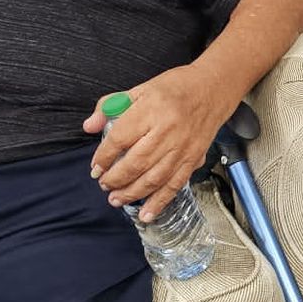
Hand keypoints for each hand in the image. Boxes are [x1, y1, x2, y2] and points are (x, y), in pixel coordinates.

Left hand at [84, 66, 234, 221]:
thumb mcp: (140, 89)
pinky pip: (175, 185)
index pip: (120, 138)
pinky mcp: (194, 159)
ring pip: (153, 178)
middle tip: (104, 184)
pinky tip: (146, 214)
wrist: (213, 88)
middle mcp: (167, 130)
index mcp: (151, 109)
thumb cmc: (176, 87)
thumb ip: (110, 106)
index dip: (104, 157)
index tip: (96, 167)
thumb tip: (89, 126)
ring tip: (116, 199)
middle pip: (135, 162)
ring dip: (132, 193)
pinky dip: (160, 202)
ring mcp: (182, 147)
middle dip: (115, 179)